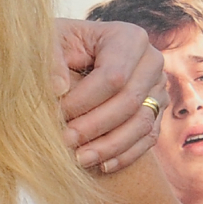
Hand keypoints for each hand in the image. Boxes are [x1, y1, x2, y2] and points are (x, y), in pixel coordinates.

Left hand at [54, 18, 162, 171]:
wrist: (66, 58)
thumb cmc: (54, 47)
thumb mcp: (45, 42)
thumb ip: (48, 59)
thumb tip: (58, 87)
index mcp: (128, 38)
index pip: (113, 76)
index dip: (83, 99)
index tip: (54, 112)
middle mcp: (151, 61)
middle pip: (130, 102)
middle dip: (94, 125)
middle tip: (64, 141)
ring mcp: (157, 88)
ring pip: (141, 124)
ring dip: (109, 146)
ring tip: (79, 159)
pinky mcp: (155, 112)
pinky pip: (147, 138)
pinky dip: (125, 154)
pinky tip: (101, 165)